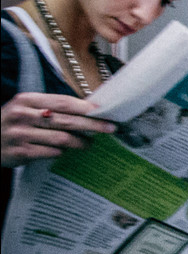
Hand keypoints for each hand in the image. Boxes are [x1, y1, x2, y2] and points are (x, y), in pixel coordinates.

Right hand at [1, 92, 115, 167]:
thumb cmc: (11, 123)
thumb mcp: (24, 108)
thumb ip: (49, 107)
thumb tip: (86, 110)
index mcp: (26, 100)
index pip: (62, 102)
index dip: (85, 107)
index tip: (103, 110)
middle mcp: (22, 116)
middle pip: (66, 120)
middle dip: (92, 125)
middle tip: (110, 128)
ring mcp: (21, 135)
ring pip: (62, 138)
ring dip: (80, 142)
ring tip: (90, 143)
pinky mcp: (21, 152)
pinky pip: (51, 152)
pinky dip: (62, 152)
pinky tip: (67, 151)